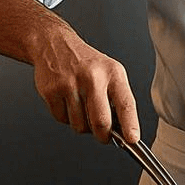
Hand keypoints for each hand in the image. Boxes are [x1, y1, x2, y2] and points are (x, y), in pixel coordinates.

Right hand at [0, 0, 141, 144]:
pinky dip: (66, 118)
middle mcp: (93, 77)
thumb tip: (123, 131)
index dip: (130, 125)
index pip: (126, 103)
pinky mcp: (52, 91)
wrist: (55, 44)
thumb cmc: (87, 63)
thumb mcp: (110, 72)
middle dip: (103, 136)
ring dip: (82, 126)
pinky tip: (68, 102)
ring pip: (80, 125)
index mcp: (113, 73)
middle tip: (104, 136)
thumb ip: (118, 99)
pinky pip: (62, 120)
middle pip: (101, 122)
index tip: (132, 140)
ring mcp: (70, 84)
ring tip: (82, 108)